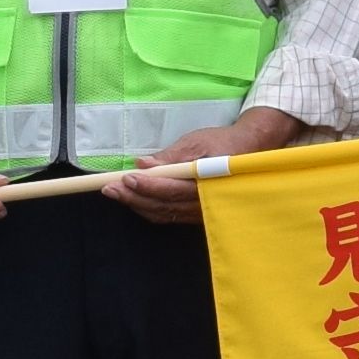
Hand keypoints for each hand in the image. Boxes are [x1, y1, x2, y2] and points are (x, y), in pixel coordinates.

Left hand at [101, 119, 243, 224]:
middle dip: (133, 198)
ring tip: (114, 193)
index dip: (147, 186)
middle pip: (162, 206)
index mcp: (207, 184)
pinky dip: (148, 209)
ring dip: (136, 204)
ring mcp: (200, 213)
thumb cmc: (223, 144)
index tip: (126, 178)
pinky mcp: (195, 215)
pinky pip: (168, 216)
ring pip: (162, 213)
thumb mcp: (197, 142)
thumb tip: (144, 163)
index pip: (171, 189)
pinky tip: (133, 200)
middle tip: (108, 188)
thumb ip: (171, 156)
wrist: (249, 152)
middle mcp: (204, 204)